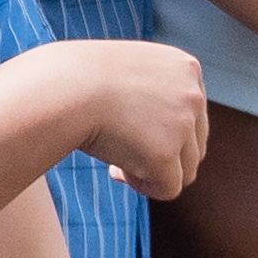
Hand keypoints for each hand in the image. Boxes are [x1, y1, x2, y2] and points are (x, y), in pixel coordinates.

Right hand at [50, 40, 208, 199]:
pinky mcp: (165, 154)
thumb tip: (161, 139)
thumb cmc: (81, 82)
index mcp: (186, 69)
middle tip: (122, 154)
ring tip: (117, 163)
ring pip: (185, 171)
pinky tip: (115, 170)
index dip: (165, 133)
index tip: (132, 132)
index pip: (194, 115)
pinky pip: (168, 188)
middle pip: (194, 146)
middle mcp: (193, 94)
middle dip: (162, 157)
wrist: (62, 88)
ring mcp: (183, 124)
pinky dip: (145, 187)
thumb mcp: (129, 75)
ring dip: (153, 173)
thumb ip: (153, 97)